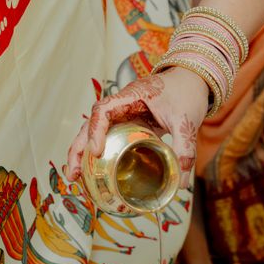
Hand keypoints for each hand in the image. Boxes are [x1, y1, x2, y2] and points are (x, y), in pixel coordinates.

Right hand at [65, 69, 208, 187]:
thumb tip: (182, 182)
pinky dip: (100, 155)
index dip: (95, 130)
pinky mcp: (129, 126)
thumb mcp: (186, 122)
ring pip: (95, 133)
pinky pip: (109, 139)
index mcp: (131, 97)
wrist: (191, 81)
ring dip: (82, 153)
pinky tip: (96, 172)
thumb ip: (185, 148)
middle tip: (72, 174)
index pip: (103, 110)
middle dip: (78, 149)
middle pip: (90, 124)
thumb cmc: (186, 93)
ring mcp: (123, 116)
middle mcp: (121, 106)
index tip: (96, 151)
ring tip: (75, 177)